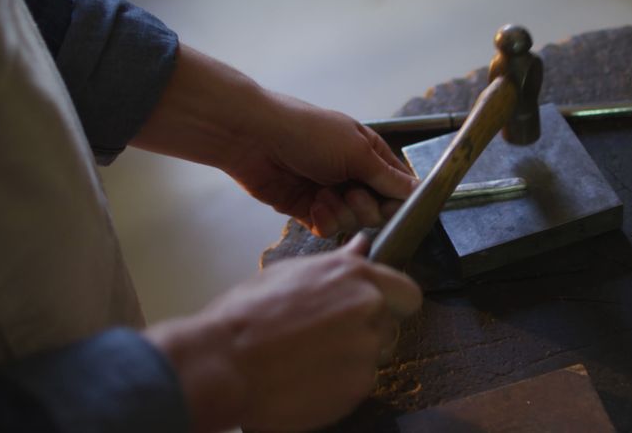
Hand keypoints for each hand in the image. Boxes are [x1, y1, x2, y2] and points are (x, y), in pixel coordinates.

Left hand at [131, 44, 417, 237]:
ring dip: (341, 212)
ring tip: (323, 196)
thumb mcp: (357, 152)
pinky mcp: (309, 210)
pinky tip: (312, 205)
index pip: (399, 187)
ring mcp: (332, 193)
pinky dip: (324, 220)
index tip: (389, 203)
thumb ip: (388, 177)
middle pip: (378, 210)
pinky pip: (330, 229)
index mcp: (370, 154)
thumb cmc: (309, 133)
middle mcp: (354, 175)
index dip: (398, 200)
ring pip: (354, 222)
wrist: (255, 140)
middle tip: (349, 192)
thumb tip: (419, 190)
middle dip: (365, 207)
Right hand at [145, 234, 421, 432]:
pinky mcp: (358, 385)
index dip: (395, 304)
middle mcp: (369, 307)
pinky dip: (339, 385)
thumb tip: (362, 246)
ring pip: (373, 357)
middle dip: (366, 333)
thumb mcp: (291, 273)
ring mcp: (367, 348)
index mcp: (355, 275)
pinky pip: (359, 384)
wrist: (224, 363)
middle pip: (389, 327)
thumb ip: (337, 265)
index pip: (407, 292)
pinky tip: (306, 378)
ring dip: (352, 359)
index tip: (379, 312)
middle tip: (326, 339)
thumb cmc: (246, 315)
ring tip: (309, 358)